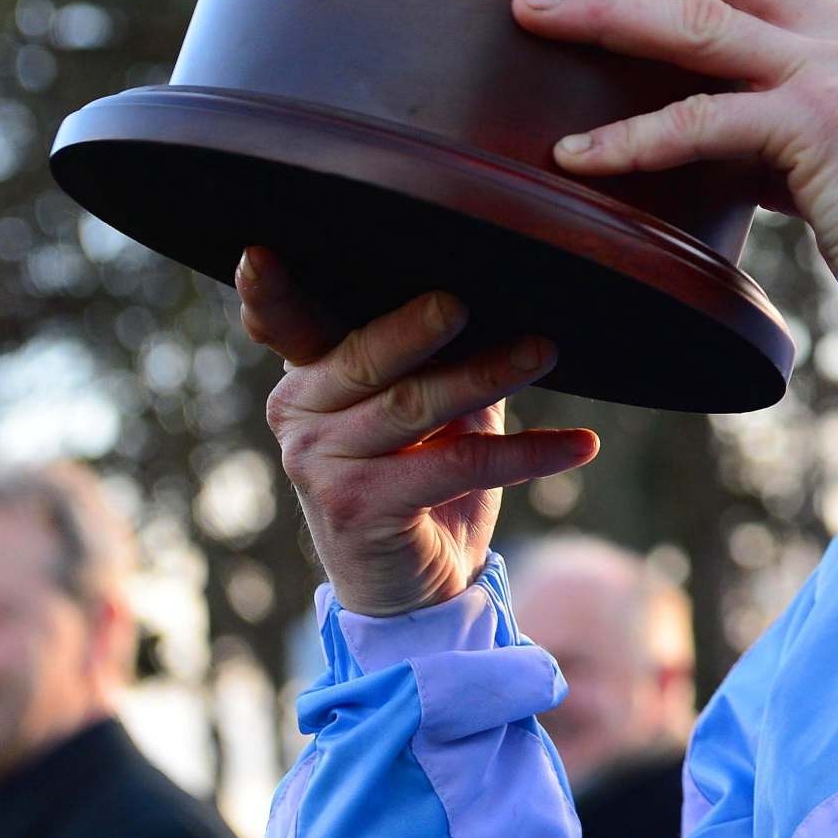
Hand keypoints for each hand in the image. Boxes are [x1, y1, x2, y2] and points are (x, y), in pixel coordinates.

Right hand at [239, 250, 597, 616]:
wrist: (414, 583)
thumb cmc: (422, 472)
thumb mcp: (426, 404)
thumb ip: (435, 351)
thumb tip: (496, 288)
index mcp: (310, 375)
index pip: (288, 324)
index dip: (270, 292)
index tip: (258, 253)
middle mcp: (301, 415)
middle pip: (366, 357)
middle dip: (419, 327)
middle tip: (462, 303)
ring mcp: (324, 465)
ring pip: (413, 406)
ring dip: (487, 375)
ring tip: (544, 352)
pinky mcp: (363, 509)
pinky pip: (458, 465)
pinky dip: (527, 453)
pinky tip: (579, 444)